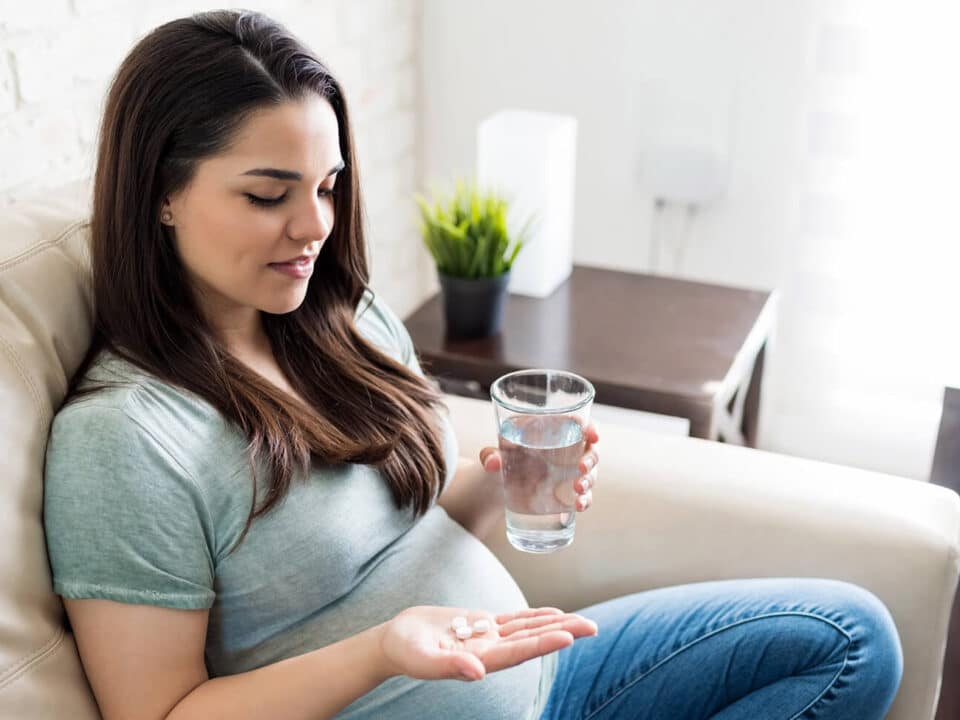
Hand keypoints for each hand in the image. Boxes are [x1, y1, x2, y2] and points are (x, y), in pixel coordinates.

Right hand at [379, 606, 598, 681]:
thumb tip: (479, 672)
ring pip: (528, 629)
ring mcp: (489, 638)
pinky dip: (535, 617)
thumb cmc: (406, 652)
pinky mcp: (482, 625)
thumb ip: (451, 666)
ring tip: (583, 621)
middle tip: (593, 628)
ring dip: (556, 623)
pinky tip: (554, 614)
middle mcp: (491, 651)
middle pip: (532, 641)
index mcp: (480, 661)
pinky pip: (514, 621)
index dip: (543, 644)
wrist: (396, 642)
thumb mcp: (424, 659)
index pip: (518, 652)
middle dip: (563, 633)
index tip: (568, 636)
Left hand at [479, 421, 599, 512]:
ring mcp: (569, 472)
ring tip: (578, 489)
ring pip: (590, 473)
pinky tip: (579, 505)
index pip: (577, 423)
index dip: (589, 427)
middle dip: (591, 458)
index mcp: (551, 431)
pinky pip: (583, 495)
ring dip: (589, 481)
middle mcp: (566, 450)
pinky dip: (585, 500)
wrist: (497, 487)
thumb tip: (491, 462)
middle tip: (581, 468)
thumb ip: (491, 455)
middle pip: (590, 449)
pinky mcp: (567, 493)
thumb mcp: (494, 454)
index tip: (592, 435)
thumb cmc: (501, 459)